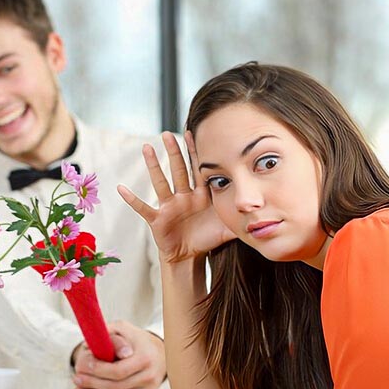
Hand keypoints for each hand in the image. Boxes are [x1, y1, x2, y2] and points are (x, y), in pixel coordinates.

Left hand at [72, 321, 165, 388]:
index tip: (84, 366)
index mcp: (145, 358)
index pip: (118, 371)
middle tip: (75, 379)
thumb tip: (98, 348)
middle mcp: (150, 377)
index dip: (98, 371)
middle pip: (116, 388)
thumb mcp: (123, 329)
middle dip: (92, 385)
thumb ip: (108, 333)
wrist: (159, 352)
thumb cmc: (135, 339)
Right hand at [117, 131, 234, 262]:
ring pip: (161, 183)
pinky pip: (143, 208)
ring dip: (153, 166)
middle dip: (174, 152)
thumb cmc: (208, 238)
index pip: (198, 170)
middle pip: (178, 170)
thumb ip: (244, 217)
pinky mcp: (158, 219)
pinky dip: (132, 199)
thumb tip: (267, 212)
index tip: (193, 132)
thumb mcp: (228, 227)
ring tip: (146, 148)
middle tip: (168, 133)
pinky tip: (121, 188)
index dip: (196, 153)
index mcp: (200, 195)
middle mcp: (184, 197)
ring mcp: (169, 207)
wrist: (190, 256)